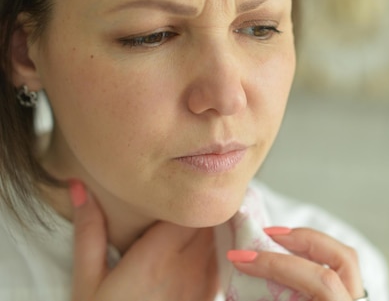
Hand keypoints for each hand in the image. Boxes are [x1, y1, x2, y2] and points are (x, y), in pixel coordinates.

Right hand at [69, 180, 217, 300]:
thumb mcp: (87, 280)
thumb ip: (89, 232)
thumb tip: (78, 187)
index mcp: (156, 255)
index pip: (188, 207)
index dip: (185, 195)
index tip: (175, 188)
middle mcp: (187, 266)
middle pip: (208, 219)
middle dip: (198, 208)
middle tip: (186, 199)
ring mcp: (203, 283)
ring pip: (220, 238)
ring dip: (210, 227)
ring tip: (194, 221)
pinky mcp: (209, 297)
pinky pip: (222, 261)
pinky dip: (216, 250)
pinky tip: (200, 250)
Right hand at [228, 227, 364, 300]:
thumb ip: (269, 297)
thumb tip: (243, 265)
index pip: (320, 280)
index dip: (277, 265)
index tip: (242, 258)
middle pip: (343, 257)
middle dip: (303, 240)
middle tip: (267, 236)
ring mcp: (359, 298)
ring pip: (345, 258)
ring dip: (310, 242)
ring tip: (277, 239)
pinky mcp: (352, 296)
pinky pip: (338, 267)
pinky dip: (314, 254)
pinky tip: (290, 255)